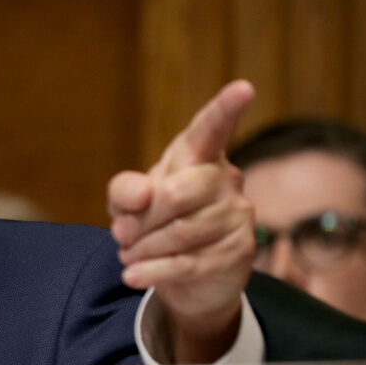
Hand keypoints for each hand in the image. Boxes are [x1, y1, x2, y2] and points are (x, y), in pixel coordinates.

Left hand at [108, 80, 255, 363]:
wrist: (184, 273)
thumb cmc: (155, 221)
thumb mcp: (128, 203)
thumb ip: (125, 190)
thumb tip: (144, 194)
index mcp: (197, 156)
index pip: (210, 129)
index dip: (225, 109)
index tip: (243, 88)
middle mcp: (224, 180)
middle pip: (178, 193)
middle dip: (141, 218)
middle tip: (122, 233)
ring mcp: (237, 216)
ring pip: (181, 232)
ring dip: (143, 248)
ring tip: (129, 254)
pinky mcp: (237, 253)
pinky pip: (188, 262)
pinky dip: (153, 271)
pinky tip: (133, 276)